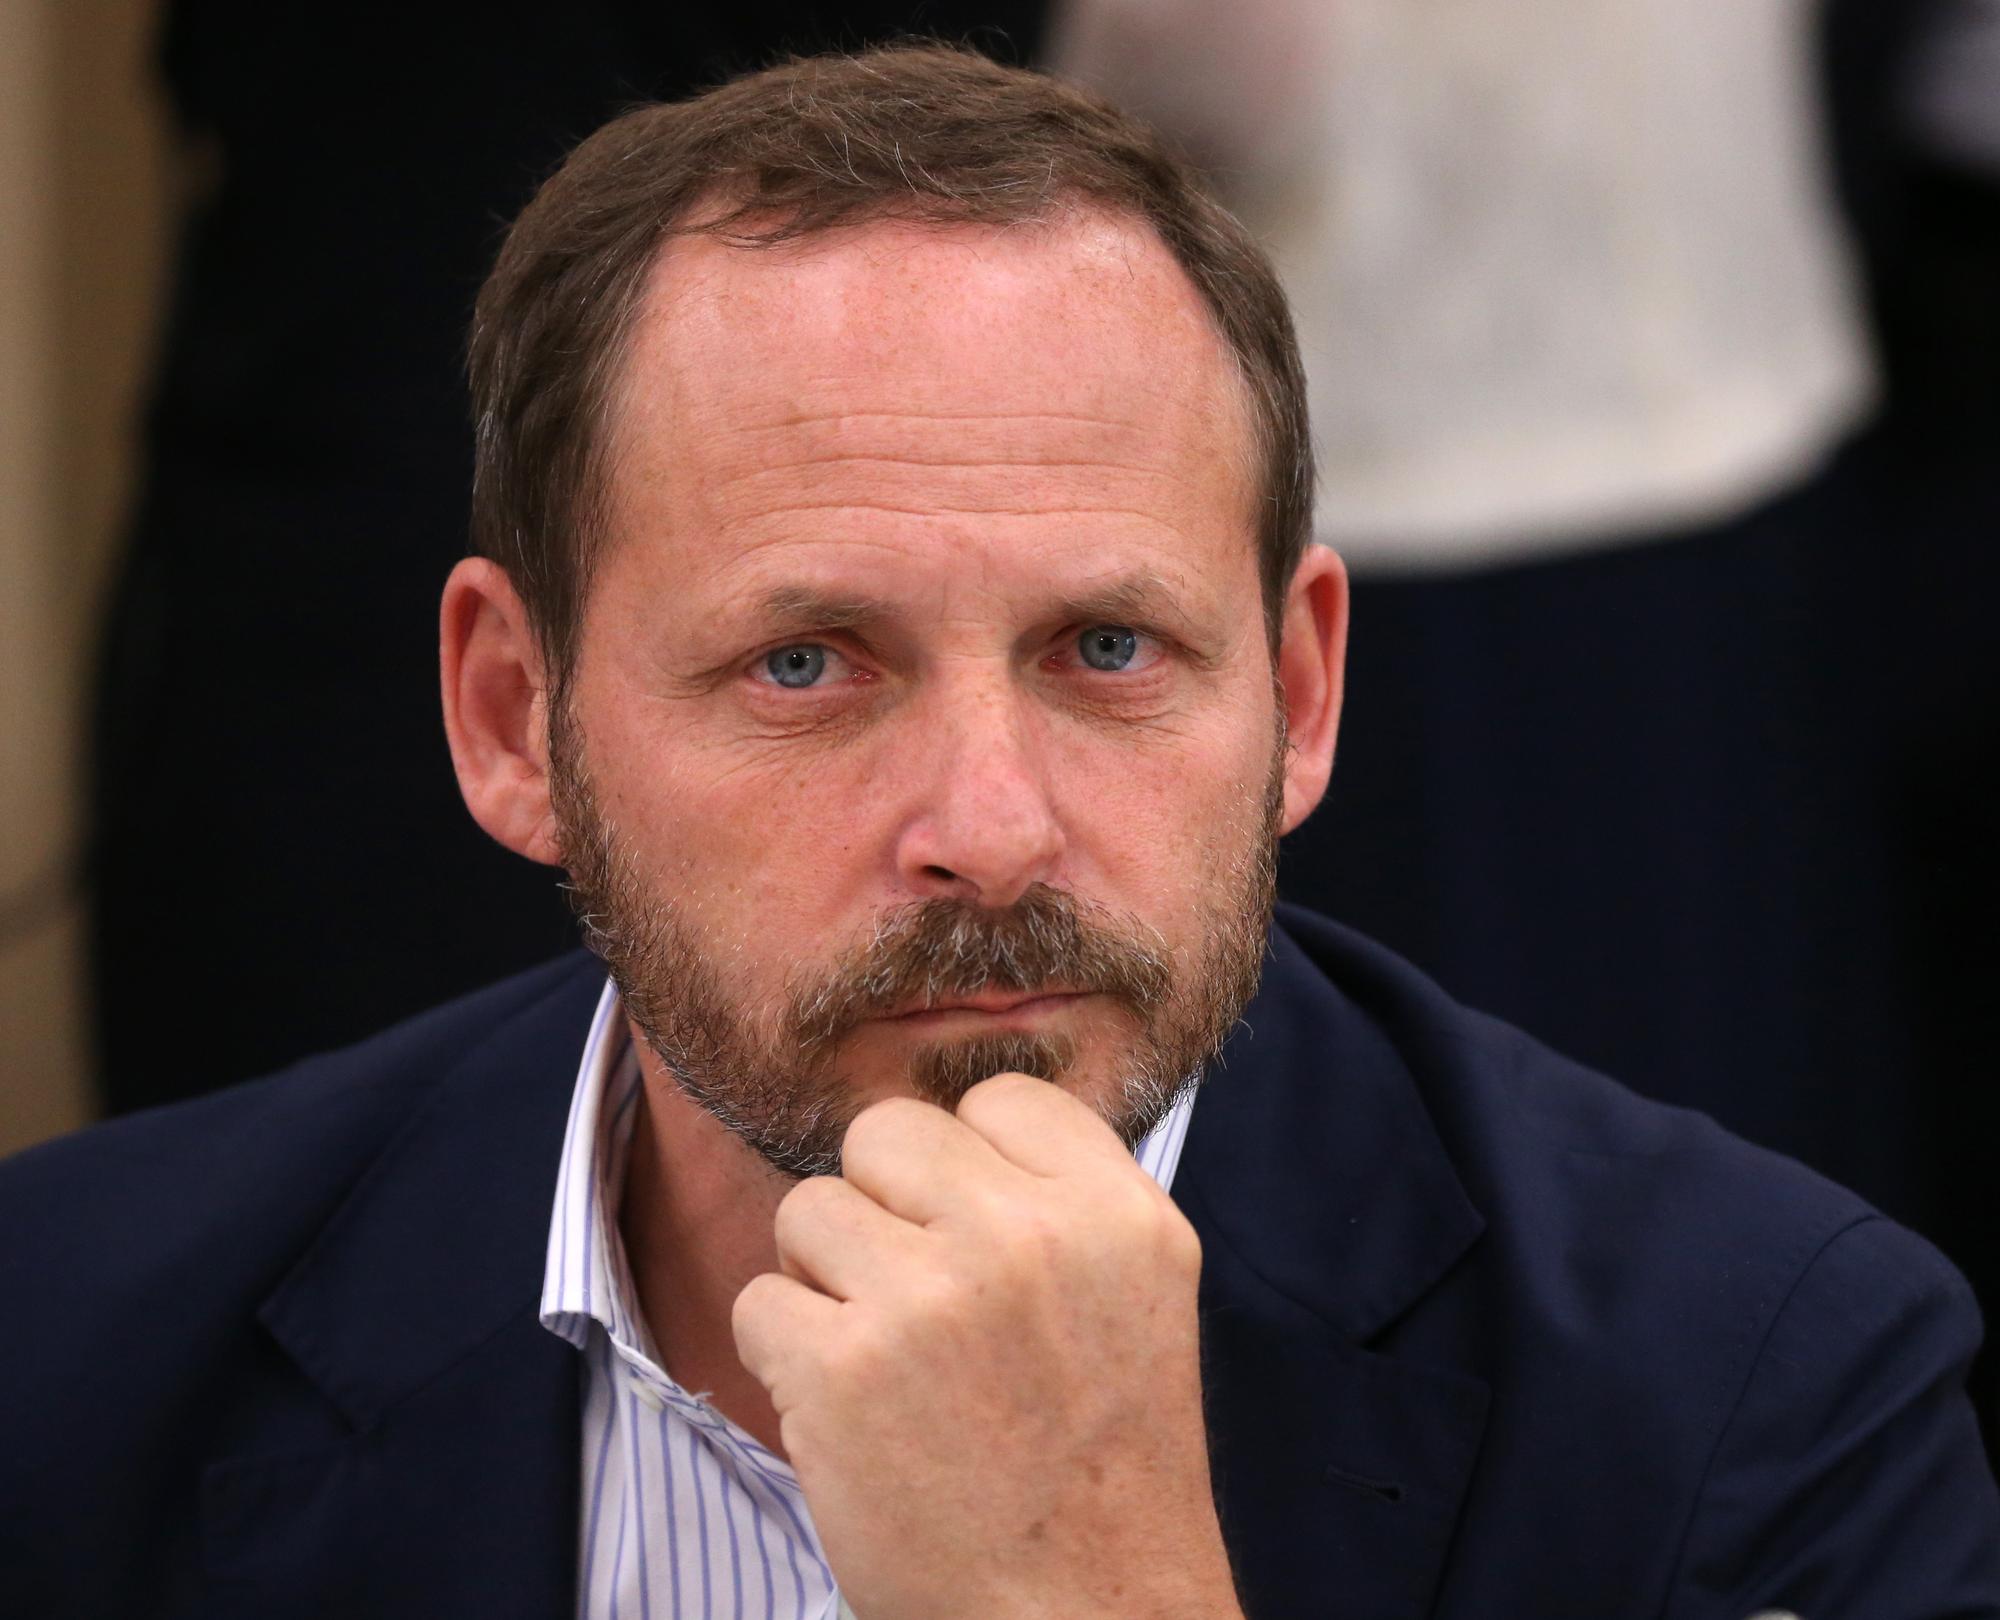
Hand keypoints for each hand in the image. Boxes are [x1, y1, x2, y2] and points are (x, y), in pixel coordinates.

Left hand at [731, 1073, 1240, 1619]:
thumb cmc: (1102, 1467)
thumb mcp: (1140, 1297)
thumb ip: (1065, 1199)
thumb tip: (958, 1122)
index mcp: (1116, 1214)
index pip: (999, 1097)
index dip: (968, 1165)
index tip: (974, 1237)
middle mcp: (1028, 1238)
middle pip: (886, 1134)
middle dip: (881, 1207)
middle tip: (915, 1297)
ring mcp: (931, 1298)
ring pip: (807, 1209)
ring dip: (825, 1281)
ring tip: (884, 1361)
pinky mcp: (842, 1369)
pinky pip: (758, 1300)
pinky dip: (784, 1359)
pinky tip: (848, 1414)